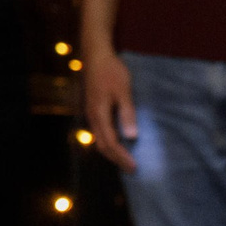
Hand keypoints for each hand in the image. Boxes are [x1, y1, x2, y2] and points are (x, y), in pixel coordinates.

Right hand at [83, 48, 137, 170]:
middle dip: (117, 159)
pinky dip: (109, 143)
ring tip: (125, 160)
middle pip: (102, 146)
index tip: (134, 167)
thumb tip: (131, 137)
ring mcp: (91, 114)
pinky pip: (100, 133)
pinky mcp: (94, 110)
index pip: (110, 142)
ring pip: (99, 140)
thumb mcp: (123, 91)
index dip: (122, 157)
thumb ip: (126, 113)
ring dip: (112, 153)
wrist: (96, 56)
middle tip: (132, 169)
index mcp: (99, 114)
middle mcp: (93, 117)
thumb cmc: (112, 72)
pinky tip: (118, 143)